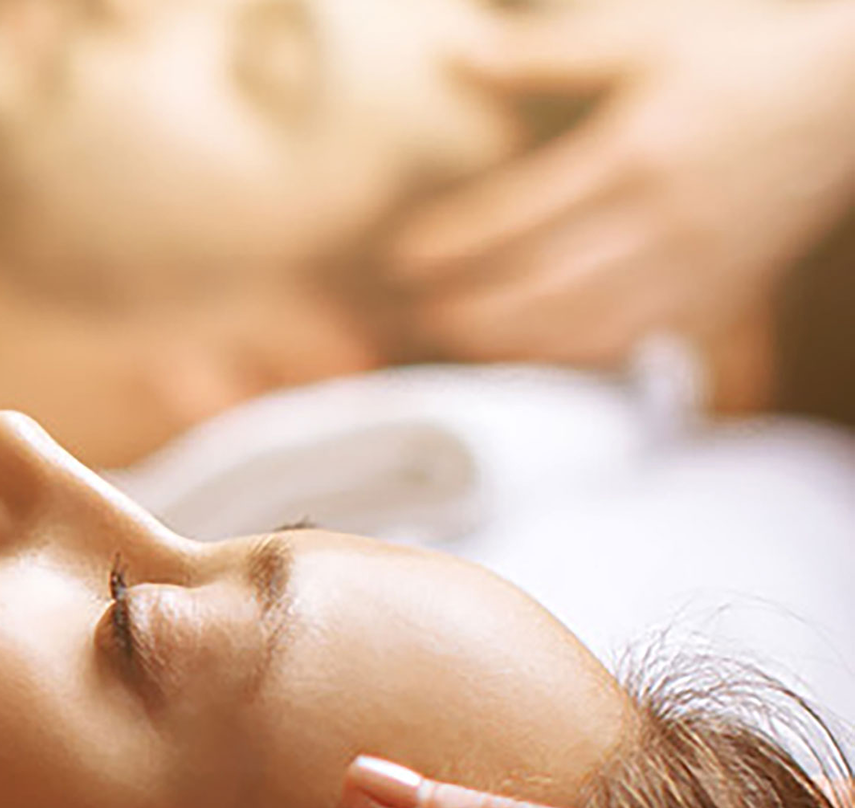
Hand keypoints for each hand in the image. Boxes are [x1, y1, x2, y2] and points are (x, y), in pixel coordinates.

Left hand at [393, 4, 854, 368]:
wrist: (847, 106)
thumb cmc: (740, 64)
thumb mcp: (645, 42)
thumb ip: (545, 56)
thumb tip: (455, 50)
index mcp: (634, 154)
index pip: (520, 213)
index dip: (453, 243)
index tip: (401, 257)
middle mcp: (662, 222)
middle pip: (543, 288)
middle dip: (470, 309)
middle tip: (414, 314)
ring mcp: (694, 270)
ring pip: (585, 330)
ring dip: (512, 345)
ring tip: (455, 339)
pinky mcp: (718, 300)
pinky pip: (634, 348)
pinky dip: (574, 360)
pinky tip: (527, 356)